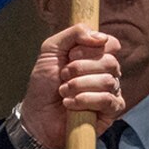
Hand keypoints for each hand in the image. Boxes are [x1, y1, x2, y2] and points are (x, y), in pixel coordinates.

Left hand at [18, 24, 123, 148]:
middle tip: (63, 76)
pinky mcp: (110, 112)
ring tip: (64, 91)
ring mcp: (111, 92)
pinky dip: (86, 100)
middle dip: (81, 68)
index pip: (111, 44)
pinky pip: (108, 100)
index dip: (91, 48)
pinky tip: (71, 104)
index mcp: (96, 57)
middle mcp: (107, 73)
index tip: (71, 55)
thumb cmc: (44, 84)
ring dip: (79, 85)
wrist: (36, 115)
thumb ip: (74, 33)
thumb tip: (101, 37)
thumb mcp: (51, 49)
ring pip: (108, 81)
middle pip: (110, 61)